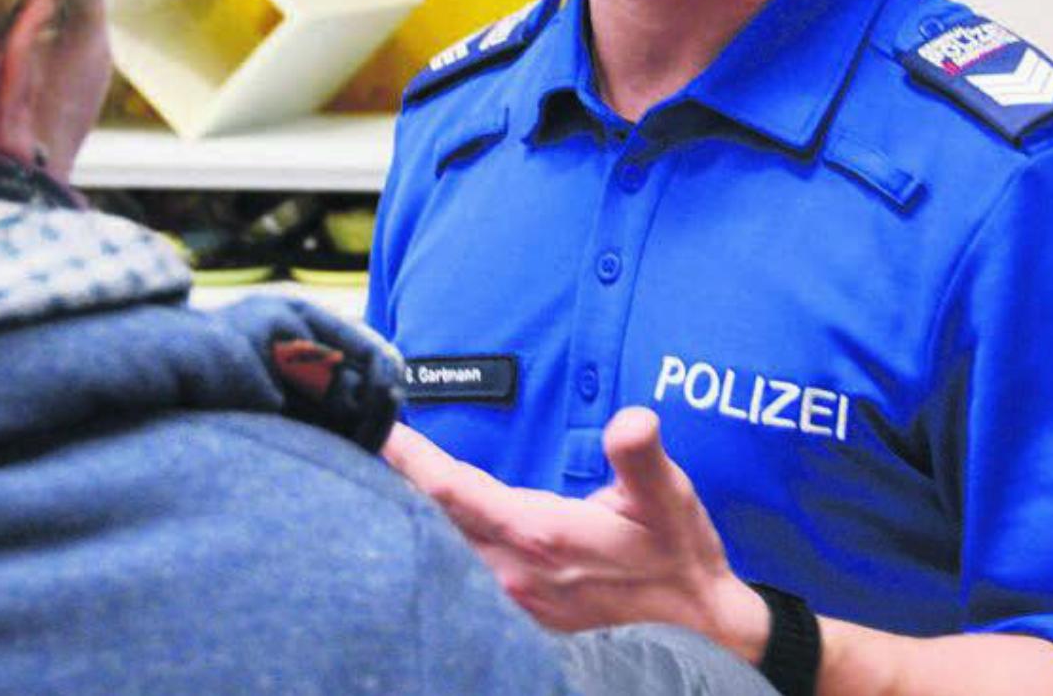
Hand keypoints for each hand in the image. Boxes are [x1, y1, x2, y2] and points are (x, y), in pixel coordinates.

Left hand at [382, 407, 768, 655]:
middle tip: (352, 436)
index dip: (407, 457)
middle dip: (390, 482)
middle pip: (427, 521)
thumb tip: (633, 419)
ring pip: (437, 550)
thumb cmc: (679, 558)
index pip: (450, 490)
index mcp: (538, 535)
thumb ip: (641, 457)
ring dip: (407, 513)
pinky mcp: (517, 617)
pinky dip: (431, 545)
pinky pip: (456, 575)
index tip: (372, 426)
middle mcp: (511, 572)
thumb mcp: (669, 500)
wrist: (700, 634)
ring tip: (374, 473)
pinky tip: (418, 527)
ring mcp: (509, 600)